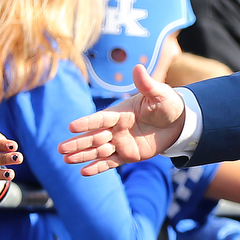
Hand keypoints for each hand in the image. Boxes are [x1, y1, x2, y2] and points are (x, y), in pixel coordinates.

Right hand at [58, 63, 186, 175]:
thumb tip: (138, 67)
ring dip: (82, 155)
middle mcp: (116, 128)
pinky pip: (111, 163)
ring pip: (98, 150)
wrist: (179, 122)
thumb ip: (146, 84)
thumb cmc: (166, 104)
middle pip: (93, 137)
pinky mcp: (128, 155)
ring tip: (65, 159)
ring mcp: (121, 143)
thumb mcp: (158, 94)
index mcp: (120, 113)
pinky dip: (98, 167)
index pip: (100, 119)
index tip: (71, 126)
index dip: (86, 123)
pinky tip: (83, 172)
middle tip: (60, 148)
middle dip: (78, 142)